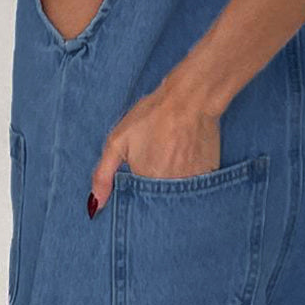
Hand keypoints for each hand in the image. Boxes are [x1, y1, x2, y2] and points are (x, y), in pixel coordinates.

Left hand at [88, 82, 220, 215]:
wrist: (191, 99)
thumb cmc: (152, 116)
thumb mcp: (117, 141)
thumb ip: (103, 175)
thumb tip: (95, 205)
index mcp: (146, 183)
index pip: (137, 200)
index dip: (136, 185)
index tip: (141, 165)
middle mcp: (170, 189)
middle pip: (157, 199)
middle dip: (154, 183)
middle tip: (158, 154)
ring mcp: (192, 184)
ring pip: (176, 194)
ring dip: (172, 181)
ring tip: (171, 153)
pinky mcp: (209, 176)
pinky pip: (195, 186)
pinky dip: (189, 176)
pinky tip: (186, 154)